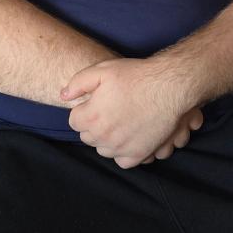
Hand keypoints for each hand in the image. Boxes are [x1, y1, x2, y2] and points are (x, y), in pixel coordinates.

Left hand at [63, 58, 203, 167]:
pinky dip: (123, 153)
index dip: (85, 111)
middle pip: (88, 137)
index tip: (95, 104)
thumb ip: (78, 83)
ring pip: (104, 150)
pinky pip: (122, 161)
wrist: (168, 87)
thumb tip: (63, 96)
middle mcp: (103, 136)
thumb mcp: (103, 70)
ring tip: (120, 124)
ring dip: (108, 140)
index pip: (74, 122)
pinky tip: (129, 138)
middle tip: (109, 111)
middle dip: (94, 125)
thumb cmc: (135, 76)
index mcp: (90, 117)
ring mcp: (120, 148)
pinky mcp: (138, 154)